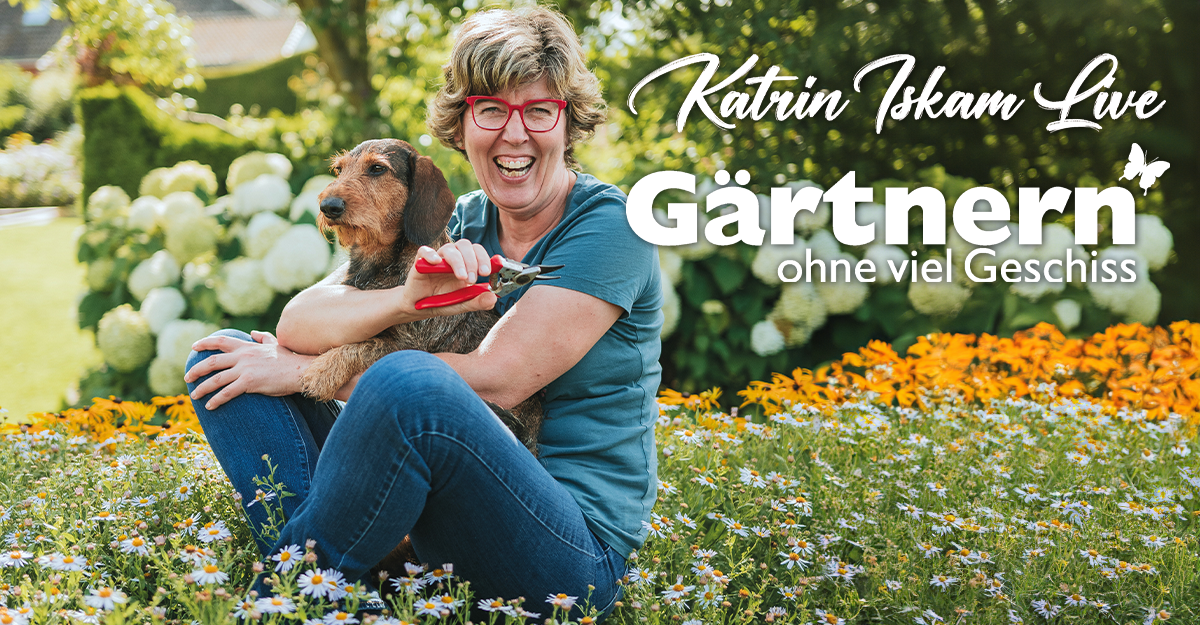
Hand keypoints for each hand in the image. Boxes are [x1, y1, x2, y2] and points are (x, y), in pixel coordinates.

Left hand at [185, 331, 312, 410]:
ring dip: (202, 388)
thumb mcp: (275, 344)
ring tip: (194, 395)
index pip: (220, 341)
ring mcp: (245, 369)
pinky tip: (210, 407)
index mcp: (247, 347)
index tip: (194, 347)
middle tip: (187, 377)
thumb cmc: (290, 360)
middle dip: (196, 370)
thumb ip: (263, 338)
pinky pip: (227, 392)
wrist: (300, 371)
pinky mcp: (249, 383)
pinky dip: (216, 400)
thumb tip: (254, 333)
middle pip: (212, 361)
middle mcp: (243, 356)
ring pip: (216, 379)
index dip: (205, 343)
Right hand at [399, 240, 498, 316]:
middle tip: (473, 279)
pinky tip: (437, 262)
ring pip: (450, 248)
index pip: (478, 251)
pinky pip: (424, 251)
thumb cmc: (441, 302)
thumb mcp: (462, 304)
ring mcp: (437, 259)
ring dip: (458, 261)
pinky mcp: (420, 262)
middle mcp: (452, 259)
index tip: (487, 272)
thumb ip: (478, 302)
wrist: (418, 307)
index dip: (484, 258)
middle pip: (465, 245)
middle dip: (473, 261)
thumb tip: (494, 298)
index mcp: (465, 265)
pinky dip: (431, 254)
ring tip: (462, 277)